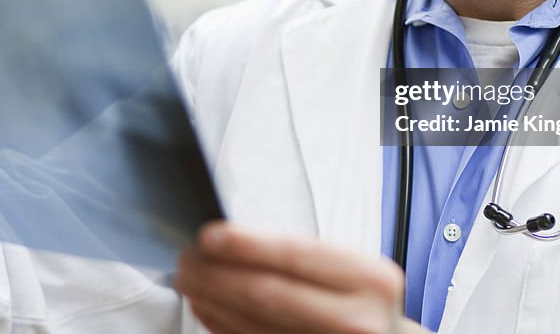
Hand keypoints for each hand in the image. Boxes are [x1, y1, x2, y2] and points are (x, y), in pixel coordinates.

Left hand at [177, 221, 424, 333]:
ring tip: (190, 280)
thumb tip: (231, 240)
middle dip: (218, 274)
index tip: (210, 235)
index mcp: (370, 279)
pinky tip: (208, 308)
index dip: (248, 245)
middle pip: (270, 294)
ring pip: (254, 325)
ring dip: (213, 300)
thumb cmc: (364, 299)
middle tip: (188, 259)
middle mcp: (356, 320)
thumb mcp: (354, 269)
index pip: (297, 256)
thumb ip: (302, 257)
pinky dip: (223, 325)